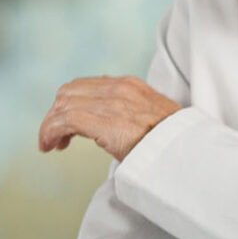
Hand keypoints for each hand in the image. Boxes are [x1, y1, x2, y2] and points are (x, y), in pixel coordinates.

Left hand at [38, 77, 180, 161]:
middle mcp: (119, 88)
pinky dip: (50, 132)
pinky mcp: (105, 122)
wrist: (187, 153)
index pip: (87, 85)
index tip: (68, 127)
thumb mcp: (156, 119)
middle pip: (69, 92)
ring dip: (51, 125)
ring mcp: (112, 103)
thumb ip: (135, 114)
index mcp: (131, 86)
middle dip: (56, 114)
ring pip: (63, 104)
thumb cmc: (173, 144)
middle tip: (57, 138)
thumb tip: (120, 126)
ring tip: (52, 145)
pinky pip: (65, 120)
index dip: (69, 104)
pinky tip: (50, 146)